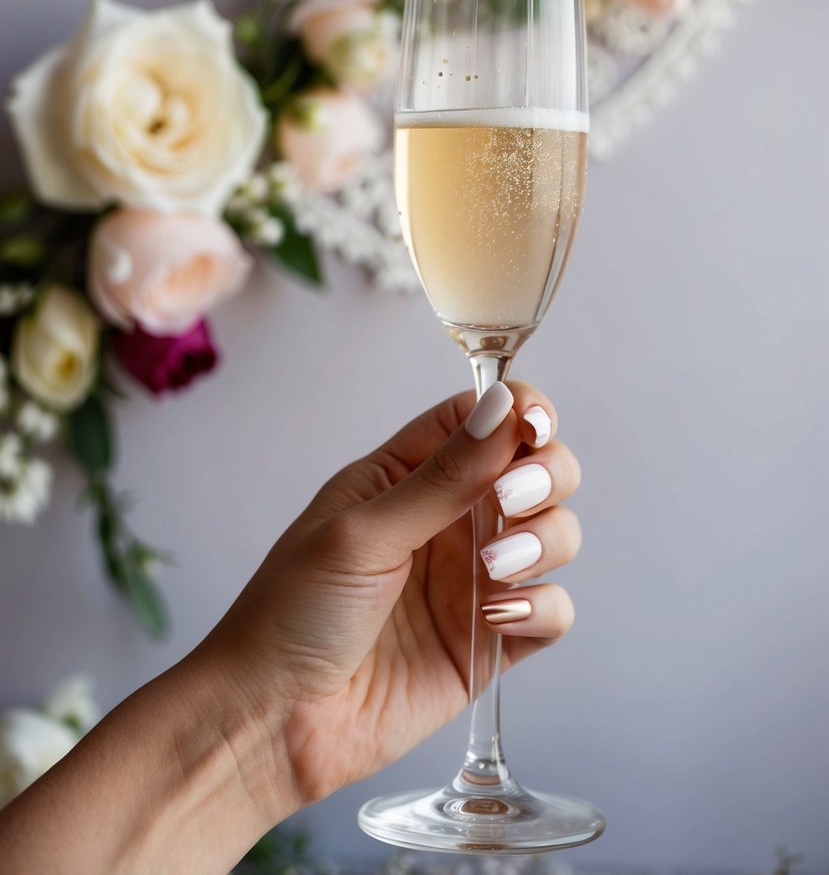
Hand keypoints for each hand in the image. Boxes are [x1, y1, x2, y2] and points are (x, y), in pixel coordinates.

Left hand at [197, 380, 581, 813]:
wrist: (273, 720)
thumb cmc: (293, 612)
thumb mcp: (363, 531)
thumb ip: (442, 476)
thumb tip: (505, 405)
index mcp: (408, 474)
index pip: (483, 417)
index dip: (520, 409)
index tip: (534, 425)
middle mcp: (450, 519)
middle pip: (538, 468)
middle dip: (546, 475)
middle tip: (511, 499)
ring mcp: (473, 579)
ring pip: (556, 532)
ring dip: (545, 539)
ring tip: (494, 569)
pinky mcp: (491, 642)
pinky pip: (552, 610)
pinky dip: (543, 606)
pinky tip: (497, 617)